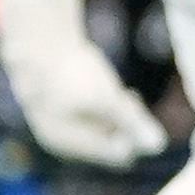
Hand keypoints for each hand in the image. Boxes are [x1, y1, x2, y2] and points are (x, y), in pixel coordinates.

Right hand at [0, 37, 169, 167]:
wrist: (36, 41)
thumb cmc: (71, 72)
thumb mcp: (107, 97)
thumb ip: (132, 121)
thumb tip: (158, 147)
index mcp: (71, 145)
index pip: (117, 153)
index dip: (133, 133)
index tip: (133, 105)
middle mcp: (60, 141)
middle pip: (105, 142)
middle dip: (122, 122)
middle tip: (129, 96)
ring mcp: (54, 124)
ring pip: (95, 128)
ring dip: (111, 112)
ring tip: (116, 90)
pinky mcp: (52, 107)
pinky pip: (81, 116)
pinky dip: (95, 104)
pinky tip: (100, 86)